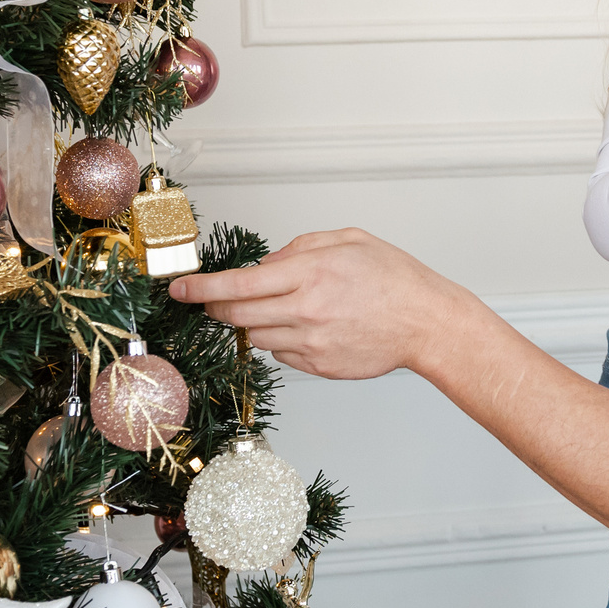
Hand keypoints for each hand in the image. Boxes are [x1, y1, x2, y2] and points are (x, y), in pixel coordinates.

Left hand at [168, 229, 465, 379]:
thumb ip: (300, 247)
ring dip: (252, 324)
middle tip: (214, 302)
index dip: (201, 288)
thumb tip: (266, 263)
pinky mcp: (319, 366)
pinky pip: (282, 355)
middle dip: (217, 308)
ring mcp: (311, 343)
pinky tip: (305, 327)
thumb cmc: (395, 280)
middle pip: (237, 315)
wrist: (428, 324)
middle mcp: (305, 310)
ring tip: (277, 310)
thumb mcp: (348, 241)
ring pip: (257, 337)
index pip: (237, 285)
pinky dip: (281, 341)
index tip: (180, 289)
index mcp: (309, 273)